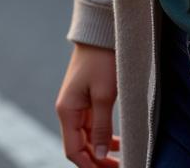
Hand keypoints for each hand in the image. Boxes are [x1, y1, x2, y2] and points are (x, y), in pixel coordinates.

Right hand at [56, 43, 119, 167]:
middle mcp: (68, 110)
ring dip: (100, 152)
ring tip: (122, 160)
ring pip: (86, 139)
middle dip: (96, 162)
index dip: (90, 167)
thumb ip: (101, 128)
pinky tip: (117, 144)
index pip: (73, 151)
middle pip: (79, 147)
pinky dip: (102, 139)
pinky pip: (91, 127)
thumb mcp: (104, 96)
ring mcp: (76, 105)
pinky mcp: (85, 100)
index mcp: (67, 110)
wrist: (100, 34)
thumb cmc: (101, 61)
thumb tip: (99, 156)